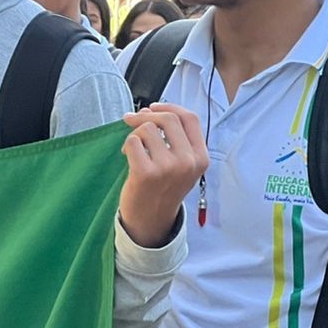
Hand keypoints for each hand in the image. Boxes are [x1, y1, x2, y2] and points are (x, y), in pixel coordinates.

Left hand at [118, 104, 207, 247]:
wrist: (150, 220)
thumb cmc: (161, 189)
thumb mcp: (181, 165)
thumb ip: (174, 139)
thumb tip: (149, 110)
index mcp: (200, 157)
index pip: (189, 118)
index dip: (169, 106)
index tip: (152, 107)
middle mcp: (188, 161)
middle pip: (168, 119)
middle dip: (146, 115)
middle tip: (131, 119)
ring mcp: (168, 167)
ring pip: (148, 129)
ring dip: (135, 135)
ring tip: (134, 150)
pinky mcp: (147, 173)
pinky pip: (133, 142)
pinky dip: (127, 146)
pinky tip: (128, 157)